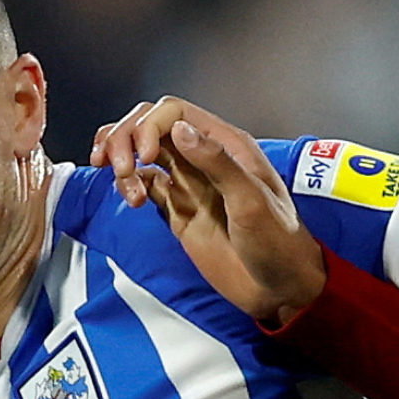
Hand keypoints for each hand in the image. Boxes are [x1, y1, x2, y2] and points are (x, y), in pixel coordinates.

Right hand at [93, 98, 325, 324]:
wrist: (280, 286)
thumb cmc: (278, 243)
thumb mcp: (252, 201)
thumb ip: (218, 163)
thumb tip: (179, 129)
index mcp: (227, 146)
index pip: (174, 112)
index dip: (149, 126)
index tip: (145, 156)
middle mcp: (205, 158)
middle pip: (150, 125)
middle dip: (125, 138)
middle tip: (118, 168)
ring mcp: (189, 182)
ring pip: (141, 151)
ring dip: (121, 160)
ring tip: (126, 188)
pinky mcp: (178, 208)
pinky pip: (143, 182)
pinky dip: (128, 185)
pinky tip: (133, 202)